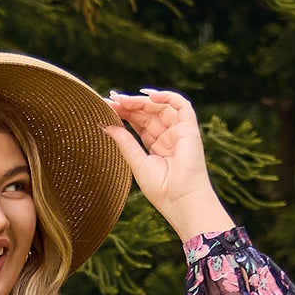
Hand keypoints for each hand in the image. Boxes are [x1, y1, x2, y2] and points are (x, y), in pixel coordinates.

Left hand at [103, 88, 234, 240]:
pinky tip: (149, 95)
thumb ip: (124, 142)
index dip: (125, 114)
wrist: (180, 199)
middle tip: (112, 99)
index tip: (108, 106)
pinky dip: (167, 96)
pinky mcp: (189, 129)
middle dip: (130, 105)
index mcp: (156, 147)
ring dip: (142, 101)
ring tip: (123, 100)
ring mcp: (179, 132)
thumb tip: (105, 125)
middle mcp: (168, 137)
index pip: (139, 124)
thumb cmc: (160, 188)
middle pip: (148, 114)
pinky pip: (181, 105)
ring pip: (160, 108)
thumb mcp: (137, 162)